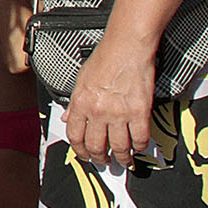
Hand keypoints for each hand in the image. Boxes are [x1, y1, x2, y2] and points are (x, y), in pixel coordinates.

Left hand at [65, 39, 155, 167]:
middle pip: (96, 146)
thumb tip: (67, 118)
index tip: (85, 155)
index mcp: (80, 103)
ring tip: (123, 160)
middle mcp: (97, 111)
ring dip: (122, 158)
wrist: (126, 46)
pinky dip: (140, 146)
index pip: (75, 136)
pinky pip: (140, 138)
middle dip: (100, 158)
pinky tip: (139, 147)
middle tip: (104, 161)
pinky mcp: (139, 111)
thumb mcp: (81, 79)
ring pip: (119, 147)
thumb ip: (74, 102)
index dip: (80, 151)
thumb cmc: (104, 58)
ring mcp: (119, 113)